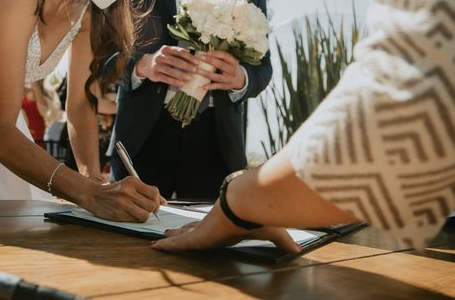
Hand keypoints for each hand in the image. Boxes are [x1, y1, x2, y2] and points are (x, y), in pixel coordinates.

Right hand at [84, 176, 163, 221]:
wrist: (93, 195)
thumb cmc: (114, 190)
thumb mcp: (129, 185)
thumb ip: (146, 191)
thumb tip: (164, 202)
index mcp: (131, 181)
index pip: (154, 192)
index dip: (158, 200)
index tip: (155, 204)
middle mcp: (127, 191)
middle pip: (152, 205)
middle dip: (152, 210)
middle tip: (146, 209)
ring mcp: (122, 203)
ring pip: (145, 215)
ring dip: (144, 216)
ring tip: (137, 212)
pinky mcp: (117, 214)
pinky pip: (134, 220)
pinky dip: (134, 219)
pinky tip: (128, 214)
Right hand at [136, 46, 197, 86]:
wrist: (146, 64)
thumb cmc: (162, 58)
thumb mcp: (168, 52)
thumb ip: (179, 54)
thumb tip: (195, 58)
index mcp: (166, 49)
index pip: (179, 51)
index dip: (189, 57)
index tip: (197, 62)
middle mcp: (161, 56)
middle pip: (176, 61)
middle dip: (187, 66)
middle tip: (195, 70)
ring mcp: (157, 66)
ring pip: (171, 71)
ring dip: (181, 75)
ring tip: (189, 78)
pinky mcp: (155, 75)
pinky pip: (166, 79)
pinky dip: (175, 81)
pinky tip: (182, 83)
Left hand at [152, 202, 300, 252]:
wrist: (245, 203)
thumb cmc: (257, 216)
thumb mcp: (272, 232)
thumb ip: (283, 241)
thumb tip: (299, 250)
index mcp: (226, 229)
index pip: (211, 230)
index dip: (202, 231)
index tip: (194, 232)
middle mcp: (212, 229)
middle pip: (192, 231)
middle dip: (181, 232)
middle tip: (169, 231)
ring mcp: (202, 233)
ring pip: (181, 237)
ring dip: (170, 238)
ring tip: (157, 239)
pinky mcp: (196, 238)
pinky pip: (176, 245)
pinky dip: (166, 246)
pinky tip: (155, 247)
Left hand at [196, 51, 245, 90]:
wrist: (239, 79)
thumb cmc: (230, 68)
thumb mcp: (229, 61)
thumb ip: (220, 57)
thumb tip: (205, 53)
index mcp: (233, 62)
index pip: (225, 55)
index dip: (215, 53)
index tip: (206, 52)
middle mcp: (232, 70)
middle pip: (221, 64)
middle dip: (210, 61)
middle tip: (200, 58)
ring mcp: (229, 79)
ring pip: (217, 76)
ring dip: (206, 73)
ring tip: (197, 70)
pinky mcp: (226, 86)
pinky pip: (217, 86)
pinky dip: (210, 86)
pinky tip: (203, 86)